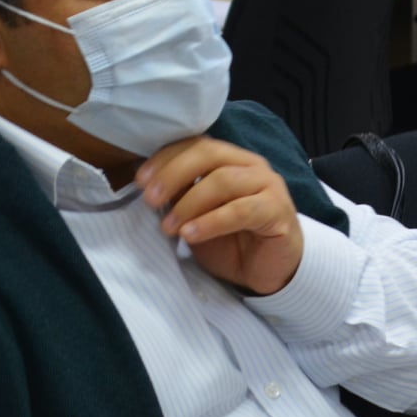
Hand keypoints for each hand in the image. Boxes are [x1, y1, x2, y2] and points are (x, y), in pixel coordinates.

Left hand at [136, 137, 305, 294]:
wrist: (269, 271)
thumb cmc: (233, 241)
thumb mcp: (198, 217)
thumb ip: (181, 198)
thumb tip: (150, 189)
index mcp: (231, 159)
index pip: (197, 145)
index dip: (166, 158)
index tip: (139, 180)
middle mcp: (251, 165)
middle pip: (210, 154)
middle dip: (174, 174)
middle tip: (150, 200)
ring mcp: (268, 185)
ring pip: (223, 180)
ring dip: (189, 203)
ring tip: (168, 227)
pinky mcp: (277, 210)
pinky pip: (241, 210)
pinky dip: (211, 222)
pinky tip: (190, 235)